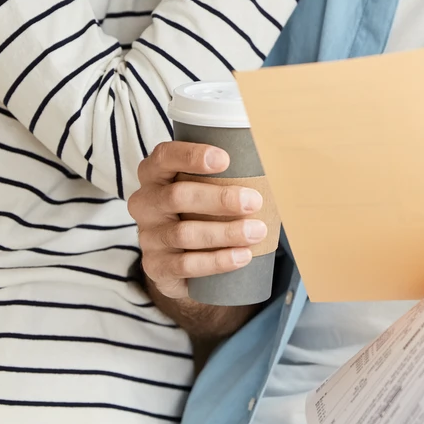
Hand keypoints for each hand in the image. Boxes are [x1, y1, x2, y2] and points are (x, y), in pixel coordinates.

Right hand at [127, 140, 268, 299]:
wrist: (181, 258)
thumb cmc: (200, 209)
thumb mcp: (206, 185)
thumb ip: (228, 171)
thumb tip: (278, 158)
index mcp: (154, 174)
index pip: (163, 157)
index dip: (191, 156)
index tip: (225, 159)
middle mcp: (145, 202)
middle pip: (177, 196)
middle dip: (220, 198)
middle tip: (254, 201)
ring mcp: (148, 236)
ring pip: (184, 233)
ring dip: (225, 232)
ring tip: (257, 231)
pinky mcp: (156, 267)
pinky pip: (185, 265)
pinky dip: (217, 261)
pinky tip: (242, 256)